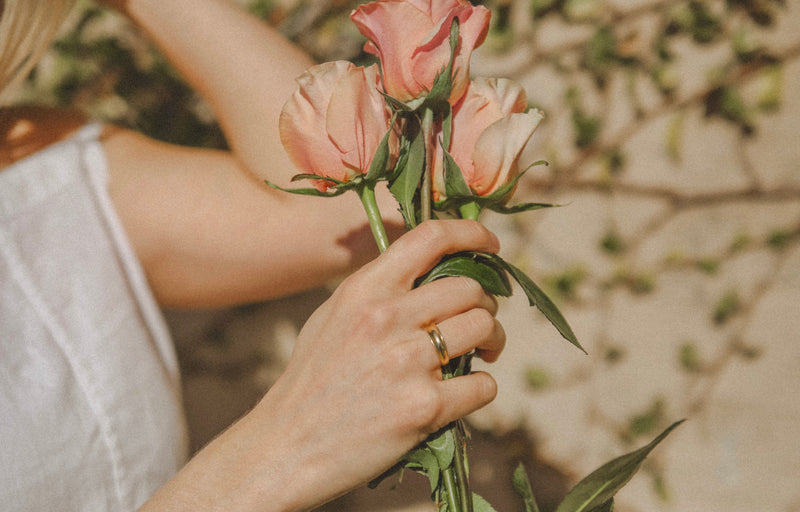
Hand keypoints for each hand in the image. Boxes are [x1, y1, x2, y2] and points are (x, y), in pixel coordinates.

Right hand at [254, 219, 506, 509]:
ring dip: (492, 341)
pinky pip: (482, 384)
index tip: (490, 247)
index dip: (471, 234)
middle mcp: (385, 317)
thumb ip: (376, 291)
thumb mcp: (332, 317)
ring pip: (484, 328)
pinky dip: (481, 387)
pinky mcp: (423, 407)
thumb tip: (429, 272)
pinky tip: (461, 394)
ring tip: (481, 355)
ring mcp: (406, 362)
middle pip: (470, 289)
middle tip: (481, 324)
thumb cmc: (312, 382)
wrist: (286, 448)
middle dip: (487, 304)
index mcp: (363, 289)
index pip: (430, 237)